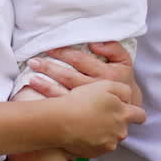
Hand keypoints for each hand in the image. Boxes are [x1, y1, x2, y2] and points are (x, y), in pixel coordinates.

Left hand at [27, 41, 142, 109]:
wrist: (129, 106)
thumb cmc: (122, 79)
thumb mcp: (124, 61)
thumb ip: (113, 48)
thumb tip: (93, 43)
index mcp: (107, 75)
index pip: (80, 60)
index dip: (63, 53)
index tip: (49, 48)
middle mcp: (97, 90)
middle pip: (69, 77)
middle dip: (50, 68)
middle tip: (33, 61)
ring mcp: (90, 105)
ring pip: (64, 94)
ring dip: (46, 86)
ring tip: (31, 78)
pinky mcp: (84, 116)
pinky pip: (64, 110)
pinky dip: (49, 103)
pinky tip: (36, 98)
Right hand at [50, 80, 145, 157]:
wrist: (60, 121)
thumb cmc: (82, 101)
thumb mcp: (105, 85)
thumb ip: (124, 90)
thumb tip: (129, 99)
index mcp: (124, 115)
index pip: (140, 116)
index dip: (135, 113)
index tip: (127, 111)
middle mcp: (120, 133)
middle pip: (123, 128)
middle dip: (115, 122)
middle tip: (98, 113)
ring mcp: (108, 145)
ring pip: (111, 138)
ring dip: (104, 132)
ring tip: (86, 122)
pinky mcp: (95, 154)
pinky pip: (98, 147)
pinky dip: (92, 141)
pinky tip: (81, 132)